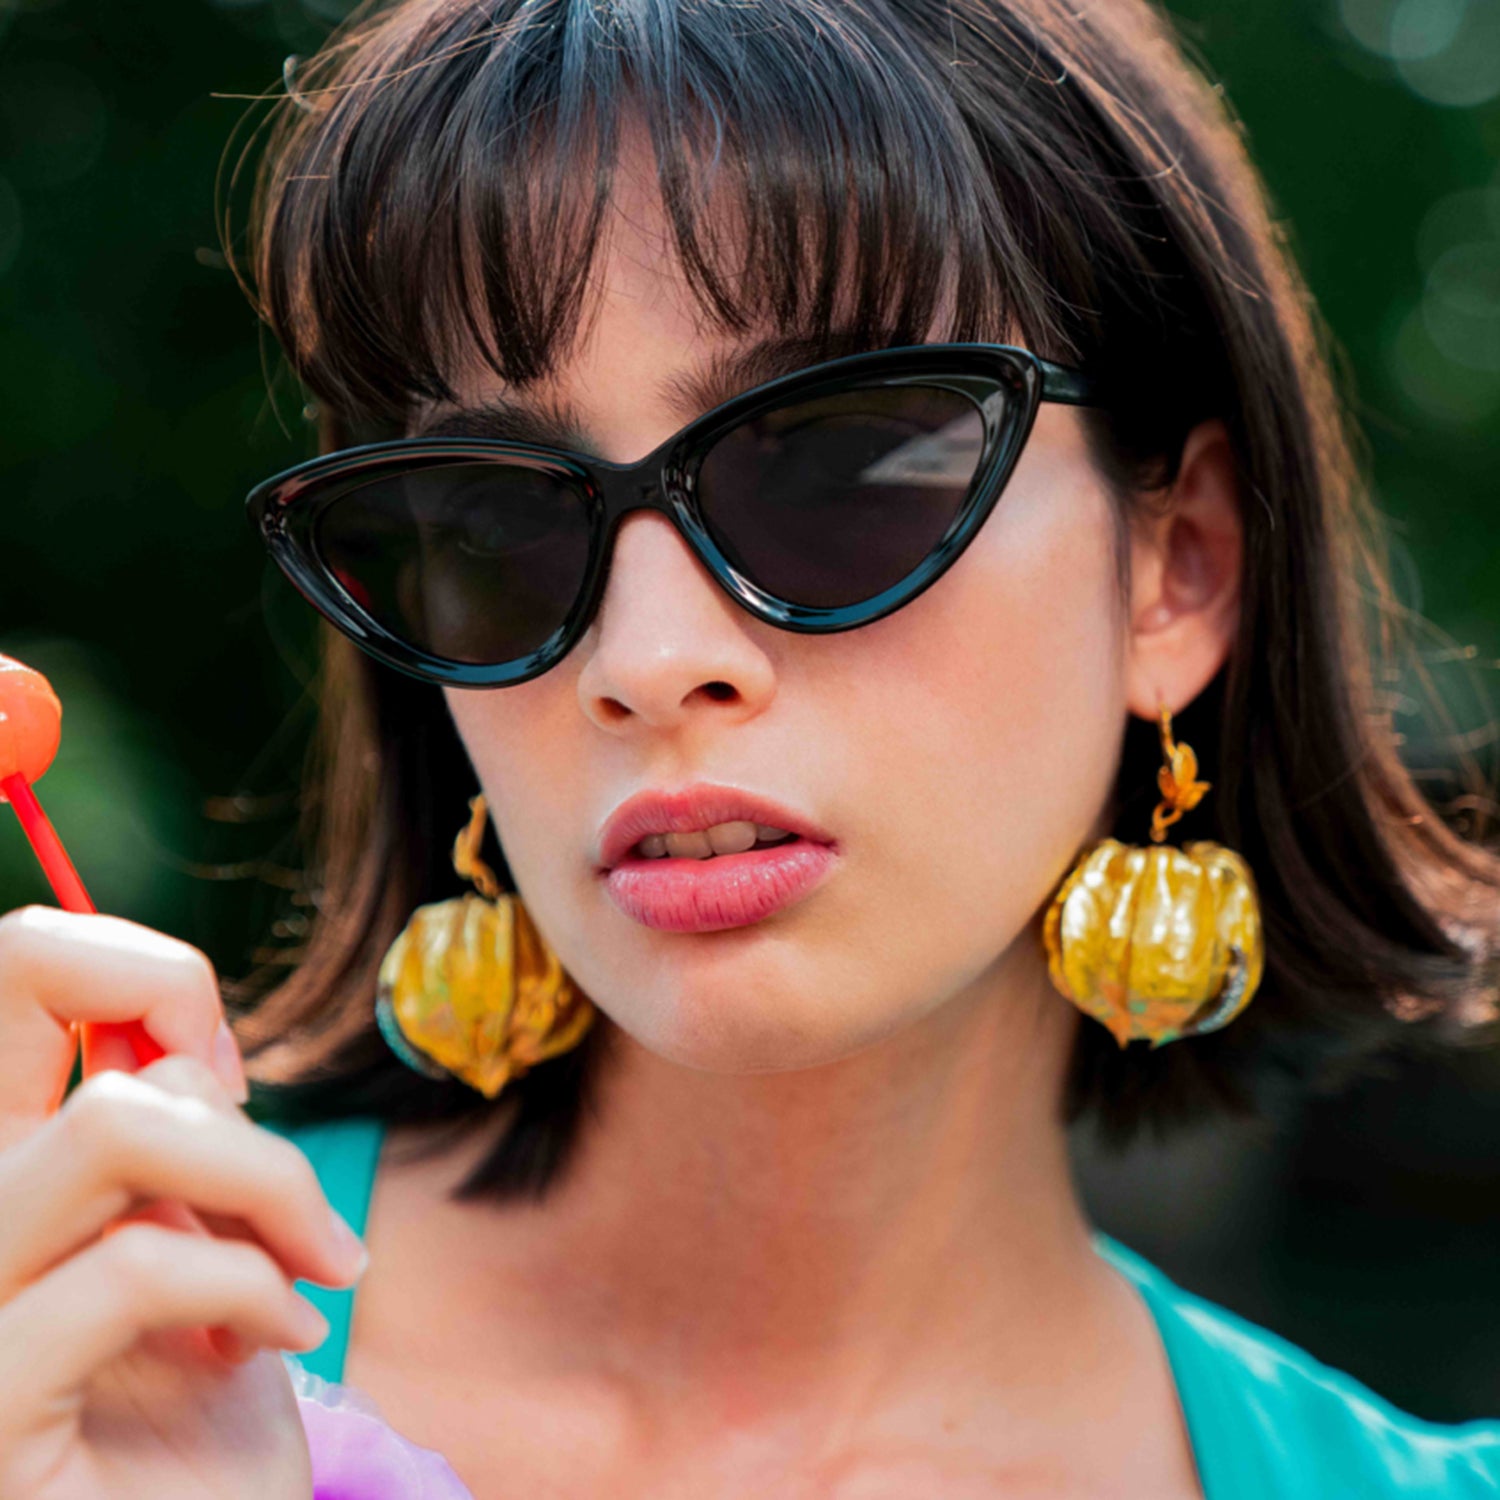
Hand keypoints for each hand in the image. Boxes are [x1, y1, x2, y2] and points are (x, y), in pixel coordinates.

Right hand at [0, 905, 366, 1499]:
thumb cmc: (201, 1405)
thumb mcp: (197, 1229)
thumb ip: (165, 1132)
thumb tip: (178, 1031)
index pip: (16, 962)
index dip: (145, 975)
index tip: (228, 1073)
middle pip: (20, 973)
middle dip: (197, 1042)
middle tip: (271, 1158)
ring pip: (113, 1124)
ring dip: (262, 1181)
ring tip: (308, 1266)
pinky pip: (138, 1266)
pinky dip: (255, 1285)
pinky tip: (285, 1337)